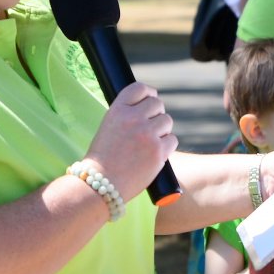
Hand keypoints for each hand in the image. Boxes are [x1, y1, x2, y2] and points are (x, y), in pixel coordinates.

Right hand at [84, 83, 176, 200]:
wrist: (101, 184)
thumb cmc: (104, 159)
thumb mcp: (109, 128)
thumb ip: (127, 115)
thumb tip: (150, 105)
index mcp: (117, 110)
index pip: (139, 88)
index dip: (148, 93)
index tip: (150, 99)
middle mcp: (132, 118)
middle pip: (157, 104)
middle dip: (156, 114)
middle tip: (150, 128)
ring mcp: (146, 134)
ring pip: (167, 121)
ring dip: (162, 131)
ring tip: (149, 144)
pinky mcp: (158, 151)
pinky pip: (172, 140)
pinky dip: (166, 146)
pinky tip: (155, 154)